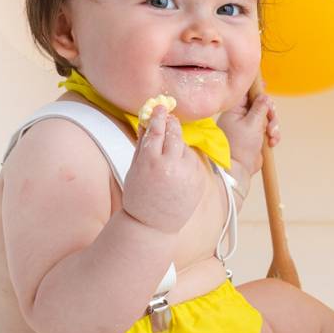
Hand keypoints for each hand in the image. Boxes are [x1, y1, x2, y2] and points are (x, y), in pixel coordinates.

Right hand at [120, 106, 202, 233]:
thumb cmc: (139, 196)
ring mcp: (187, 172)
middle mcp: (171, 165)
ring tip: (168, 153)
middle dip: (171, 123)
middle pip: (174, 132)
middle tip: (168, 118)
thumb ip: (142, 143)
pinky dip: (186, 159)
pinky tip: (177, 168)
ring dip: (177, 143)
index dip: (158, 116)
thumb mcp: (134, 169)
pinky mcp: (198, 179)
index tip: (159, 107)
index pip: (156, 130)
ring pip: (184, 146)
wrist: (153, 225)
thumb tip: (146, 120)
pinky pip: (193, 160)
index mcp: (150, 161)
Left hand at [220, 76, 280, 183]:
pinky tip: (271, 142)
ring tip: (271, 136)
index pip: (246, 93)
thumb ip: (260, 108)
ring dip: (273, 125)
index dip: (256, 88)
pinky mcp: (257, 137)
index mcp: (235, 110)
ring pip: (268, 117)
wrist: (238, 170)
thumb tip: (265, 95)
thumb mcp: (251, 124)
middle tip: (271, 119)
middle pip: (262, 104)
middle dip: (270, 112)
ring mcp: (250, 127)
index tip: (264, 84)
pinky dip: (273, 135)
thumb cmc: (239, 146)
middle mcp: (242, 117)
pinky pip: (270, 130)